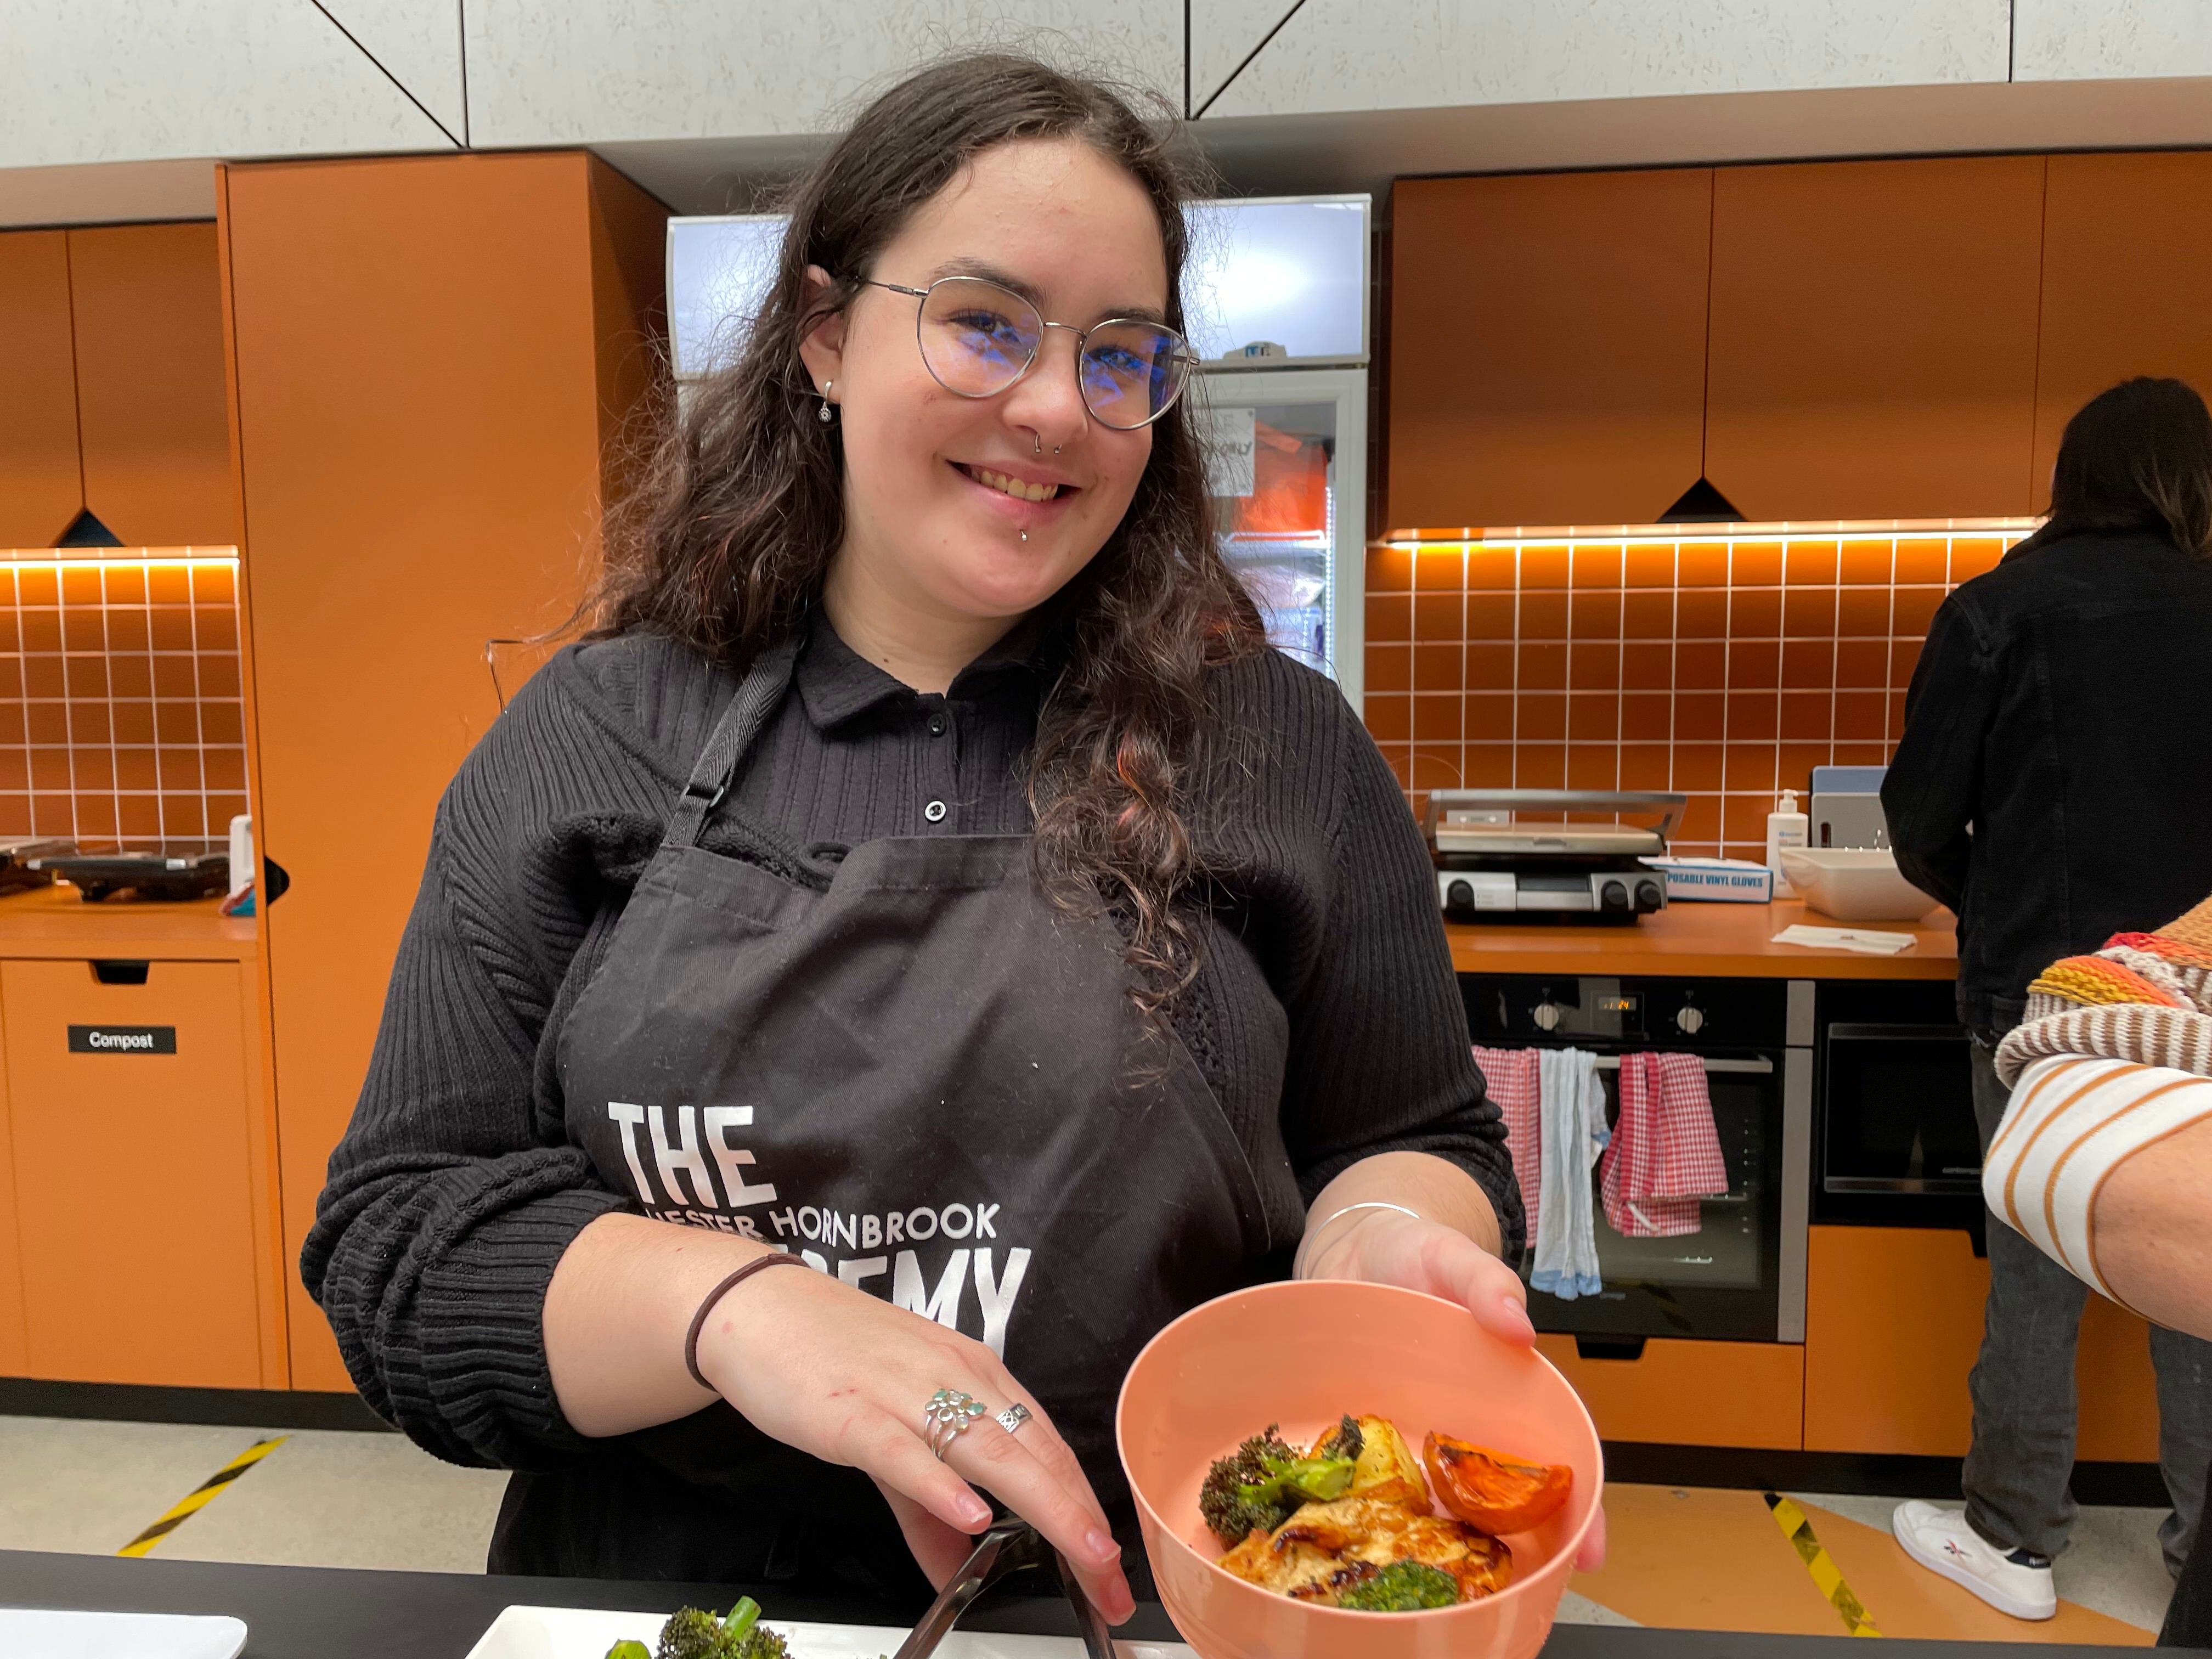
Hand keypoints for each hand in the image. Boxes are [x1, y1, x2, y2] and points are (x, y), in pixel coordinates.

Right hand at [692, 1262, 1135, 1621]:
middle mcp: (954, 1376)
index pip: (1048, 1445)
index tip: (1112, 1561)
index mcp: (975, 1374)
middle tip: (1111, 1577)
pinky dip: (941, 1484)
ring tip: (1079, 1552)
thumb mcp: (895, 1435)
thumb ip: (926, 1508)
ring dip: (1042, 1505)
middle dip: (1080, 1520)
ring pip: (987, 1450)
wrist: (758, 1309)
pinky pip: (904, 1452)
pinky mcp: (851, 1412)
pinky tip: (971, 1516)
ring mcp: (904, 1391)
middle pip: (1033, 1452)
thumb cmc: (834, 1359)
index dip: (1085, 1506)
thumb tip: (958, 1566)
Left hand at [1303, 1212, 1606, 1572]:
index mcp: (1502, 1391)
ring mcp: (1412, 1437)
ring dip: (1446, 1544)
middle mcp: (1461, 1425)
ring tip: (1450, 1586)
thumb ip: (1484, 1281)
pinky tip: (1373, 1540)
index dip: (1579, 1508)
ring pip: (1440, 1504)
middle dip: (1520, 1548)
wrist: (1347, 1251)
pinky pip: (1375, 1485)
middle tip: (1523, 1588)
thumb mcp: (1451, 1255)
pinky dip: (1378, 1514)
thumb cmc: (1411, 1254)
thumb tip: (1519, 1325)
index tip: (1591, 1550)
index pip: (1554, 1458)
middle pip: (1503, 1500)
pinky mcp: (1364, 1437)